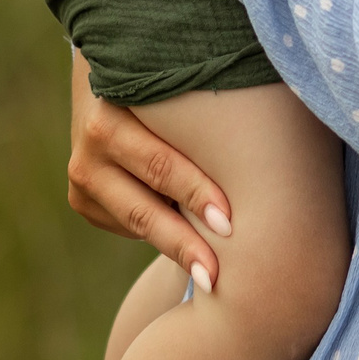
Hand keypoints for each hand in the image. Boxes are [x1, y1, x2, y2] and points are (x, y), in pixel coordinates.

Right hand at [66, 50, 234, 289]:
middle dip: (184, 241)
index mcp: (115, 108)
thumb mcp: (180, 88)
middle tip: (217, 273)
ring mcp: (82, 176)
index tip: (230, 222)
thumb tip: (276, 135)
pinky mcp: (83, 201)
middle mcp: (92, 144)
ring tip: (209, 277)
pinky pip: (125, 226)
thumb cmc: (173, 86)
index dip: (196, 192)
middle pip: (144, 206)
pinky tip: (189, 249)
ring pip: (135, 223)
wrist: (114, 82)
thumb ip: (206, 113)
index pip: (160, 162)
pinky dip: (157, 237)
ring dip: (175, 249)